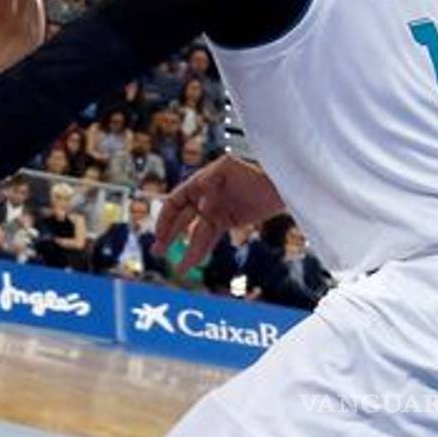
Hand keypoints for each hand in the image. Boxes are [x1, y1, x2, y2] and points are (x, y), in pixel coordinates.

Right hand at [155, 155, 284, 277]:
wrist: (280, 184)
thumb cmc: (255, 170)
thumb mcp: (229, 167)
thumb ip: (211, 182)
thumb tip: (201, 205)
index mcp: (199, 181)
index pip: (174, 201)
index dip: (165, 218)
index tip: (159, 234)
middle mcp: (203, 196)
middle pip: (180, 219)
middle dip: (168, 236)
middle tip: (157, 252)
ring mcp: (214, 210)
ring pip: (195, 233)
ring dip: (187, 250)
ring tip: (180, 269)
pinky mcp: (225, 221)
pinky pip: (209, 237)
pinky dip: (201, 250)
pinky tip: (193, 262)